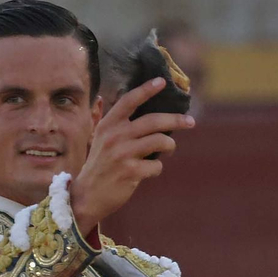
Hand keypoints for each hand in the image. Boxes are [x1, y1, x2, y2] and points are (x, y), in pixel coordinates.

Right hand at [70, 78, 194, 233]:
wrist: (87, 195)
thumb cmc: (100, 165)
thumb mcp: (102, 139)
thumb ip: (119, 125)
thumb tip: (147, 112)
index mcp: (107, 125)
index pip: (129, 101)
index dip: (146, 90)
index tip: (162, 82)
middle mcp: (115, 136)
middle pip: (153, 121)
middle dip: (176, 120)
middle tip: (190, 121)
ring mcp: (122, 154)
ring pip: (160, 141)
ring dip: (170, 146)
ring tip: (170, 149)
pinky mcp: (130, 172)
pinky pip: (156, 166)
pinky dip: (157, 168)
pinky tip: (149, 171)